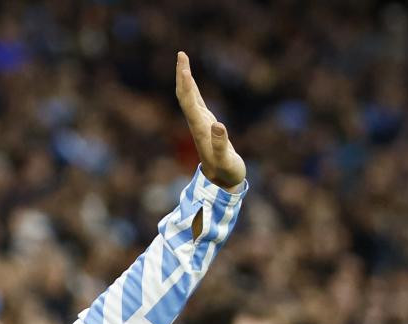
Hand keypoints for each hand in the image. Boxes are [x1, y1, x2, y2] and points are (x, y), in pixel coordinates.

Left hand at [175, 52, 245, 191]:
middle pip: (185, 95)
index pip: (189, 101)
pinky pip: (196, 103)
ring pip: (189, 97)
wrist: (221, 184)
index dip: (185, 84)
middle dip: (182, 74)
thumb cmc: (226, 172)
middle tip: (181, 54)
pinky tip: (191, 82)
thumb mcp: (226, 160)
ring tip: (183, 61)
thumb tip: (218, 126)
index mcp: (200, 128)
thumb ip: (222, 144)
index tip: (182, 65)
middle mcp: (197, 124)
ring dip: (185, 79)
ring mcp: (200, 124)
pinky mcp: (206, 125)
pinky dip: (193, 89)